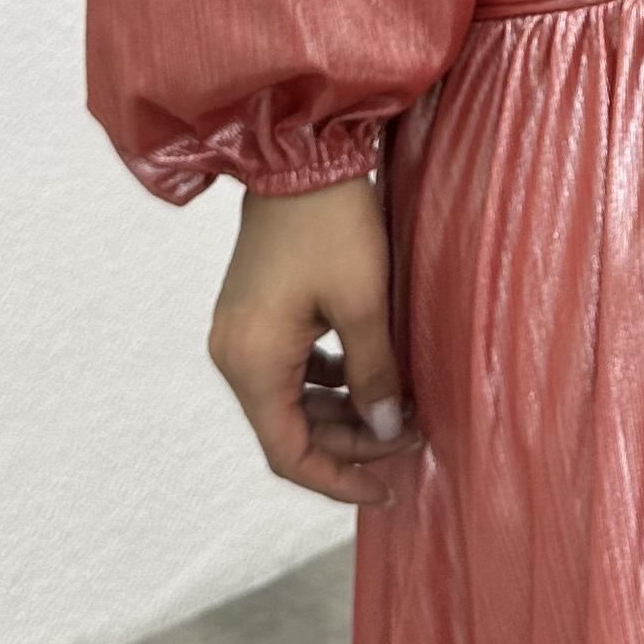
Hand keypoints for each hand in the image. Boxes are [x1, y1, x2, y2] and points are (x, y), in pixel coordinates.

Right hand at [208, 169, 421, 511]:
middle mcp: (233, 354)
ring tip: (396, 411)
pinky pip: (288, 368)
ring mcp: (240, 333)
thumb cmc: (330, 224)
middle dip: (350, 442)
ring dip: (341, 412)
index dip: (338, 480)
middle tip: (409, 436)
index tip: (387, 489)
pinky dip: (327, 382)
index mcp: (251, 362)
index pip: (288, 453)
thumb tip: (383, 430)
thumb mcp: (365, 304)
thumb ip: (373, 375)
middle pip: (290, 428)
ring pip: (291, 400)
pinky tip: (367, 373)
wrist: (298, 154)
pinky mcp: (254, 313)